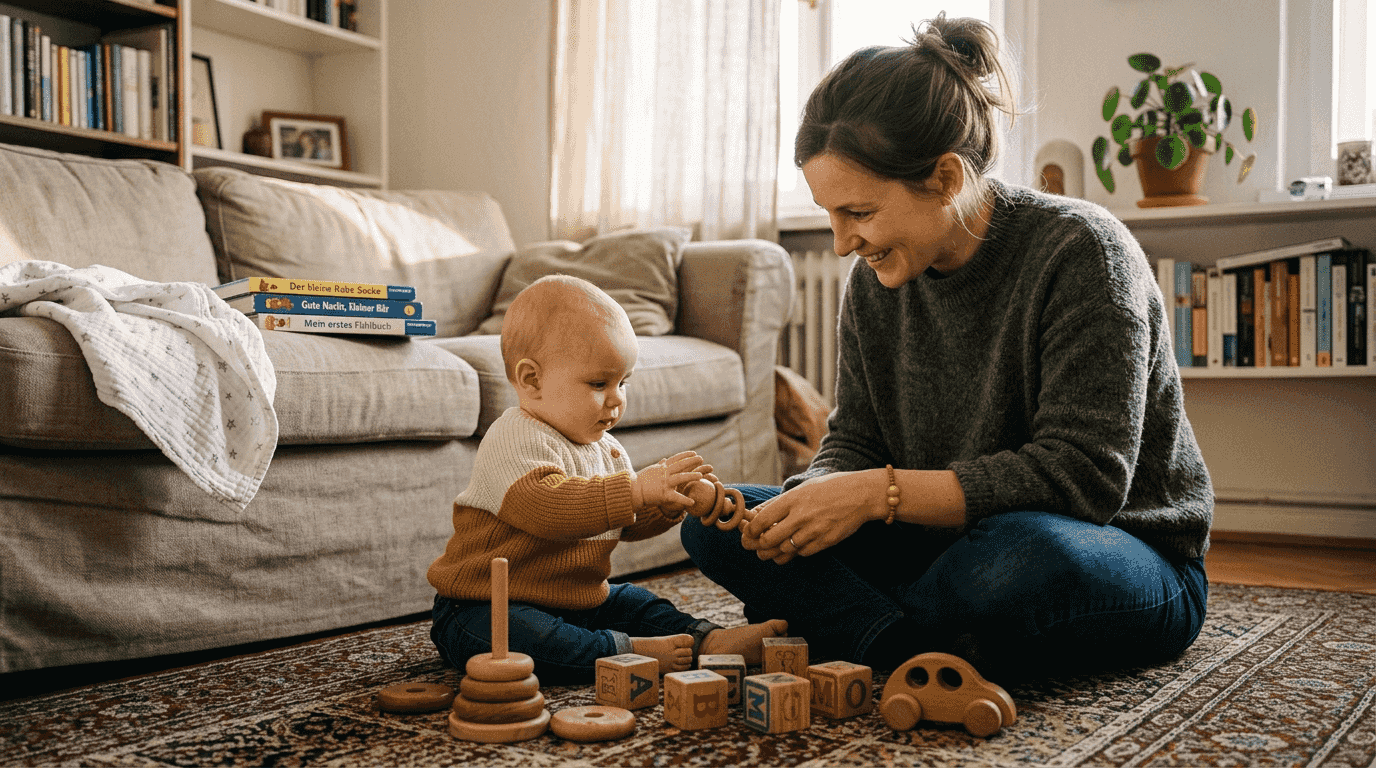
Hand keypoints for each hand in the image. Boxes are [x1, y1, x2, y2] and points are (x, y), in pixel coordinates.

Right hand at [632, 451, 706, 511]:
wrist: (633, 491)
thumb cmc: (641, 480)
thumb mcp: (651, 470)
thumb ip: (660, 465)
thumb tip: (665, 459)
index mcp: (662, 468)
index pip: (676, 459)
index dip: (685, 455)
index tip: (694, 453)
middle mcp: (664, 474)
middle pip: (680, 465)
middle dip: (691, 461)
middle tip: (701, 459)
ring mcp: (665, 484)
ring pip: (680, 478)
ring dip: (691, 476)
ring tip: (700, 475)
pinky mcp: (664, 495)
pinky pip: (676, 497)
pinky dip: (685, 500)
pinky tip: (693, 502)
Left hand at [740, 470, 877, 564]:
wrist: (862, 494)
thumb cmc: (830, 488)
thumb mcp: (803, 487)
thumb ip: (779, 502)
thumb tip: (756, 514)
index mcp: (792, 499)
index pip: (761, 521)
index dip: (750, 531)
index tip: (748, 534)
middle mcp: (801, 516)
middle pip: (769, 540)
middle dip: (759, 547)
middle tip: (756, 548)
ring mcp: (814, 530)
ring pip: (785, 550)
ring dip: (775, 552)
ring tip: (771, 551)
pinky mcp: (826, 541)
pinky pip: (803, 553)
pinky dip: (795, 553)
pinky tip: (793, 548)